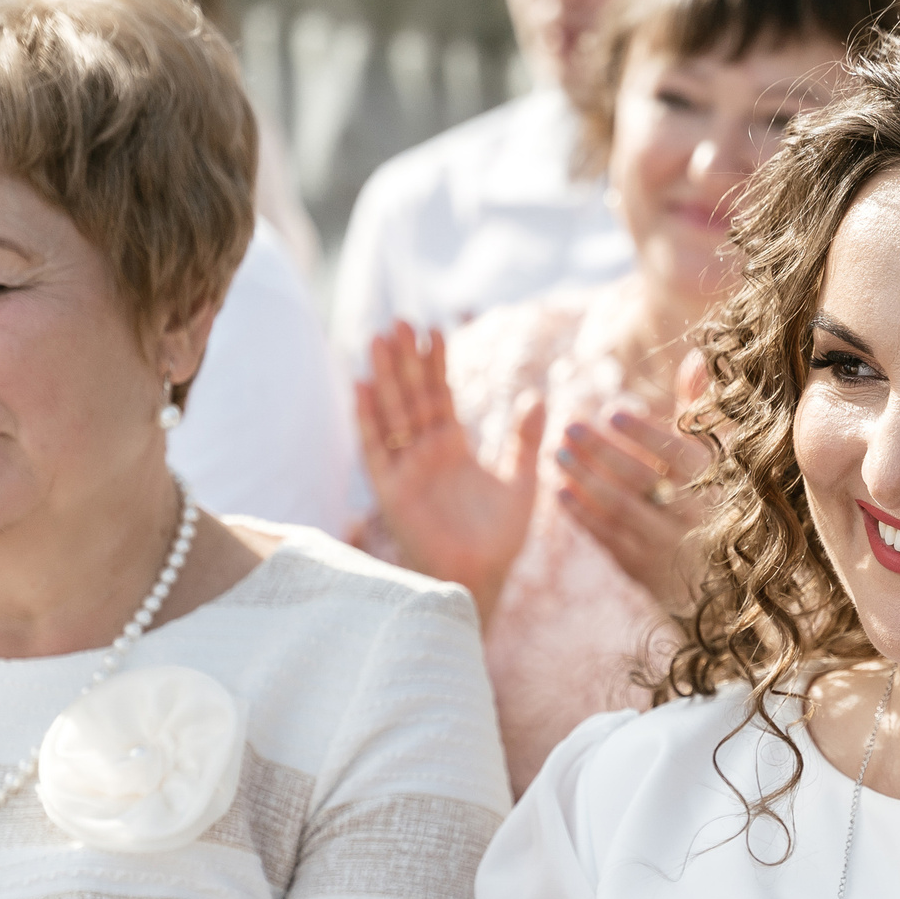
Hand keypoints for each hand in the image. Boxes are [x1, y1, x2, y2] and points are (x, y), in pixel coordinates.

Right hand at [356, 323, 544, 618]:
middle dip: (405, 360)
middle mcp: (424, 454)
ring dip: (384, 378)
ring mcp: (406, 470)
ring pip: (392, 414)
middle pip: (411, 396)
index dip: (435, 364)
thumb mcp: (522, 483)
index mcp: (452, 447)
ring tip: (379, 339)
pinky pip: (375, 450)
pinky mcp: (392, 492)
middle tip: (399, 320)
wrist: (480, 579)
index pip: (440, 395)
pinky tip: (361, 386)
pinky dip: (367, 419)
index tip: (433, 329)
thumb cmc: (499, 540)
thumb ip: (525, 441)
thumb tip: (538, 396)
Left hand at [554, 403, 714, 610]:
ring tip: (558, 454)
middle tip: (569, 426)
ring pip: (622, 510)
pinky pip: (610, 539)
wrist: (718, 576)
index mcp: (715, 484)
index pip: (679, 456)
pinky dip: (583, 516)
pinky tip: (560, 492)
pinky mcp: (645, 569)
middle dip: (603, 452)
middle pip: (643, 480)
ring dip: (586, 481)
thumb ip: (699, 411)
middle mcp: (695, 516)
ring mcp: (669, 545)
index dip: (645, 434)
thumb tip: (696, 358)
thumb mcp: (714, 458)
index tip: (612, 412)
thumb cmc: (711, 499)